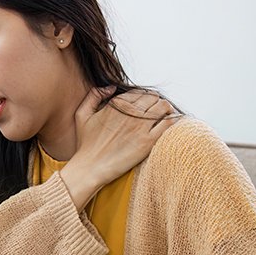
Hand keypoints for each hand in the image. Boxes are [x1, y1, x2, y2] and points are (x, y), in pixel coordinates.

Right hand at [60, 87, 179, 210]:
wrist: (90, 167)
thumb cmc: (85, 144)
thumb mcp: (82, 114)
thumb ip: (94, 95)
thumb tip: (111, 88)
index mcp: (117, 104)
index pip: (139, 93)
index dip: (143, 97)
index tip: (144, 105)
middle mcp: (130, 112)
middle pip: (153, 97)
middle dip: (156, 102)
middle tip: (157, 110)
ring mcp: (140, 126)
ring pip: (163, 107)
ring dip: (166, 108)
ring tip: (166, 115)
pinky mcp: (148, 141)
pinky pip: (167, 124)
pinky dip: (173, 121)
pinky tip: (172, 123)